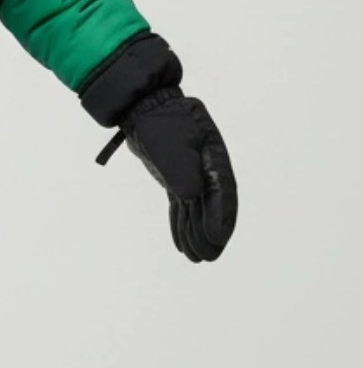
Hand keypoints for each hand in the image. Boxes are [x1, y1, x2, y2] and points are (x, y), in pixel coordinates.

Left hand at [82, 34, 237, 263]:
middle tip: (211, 257)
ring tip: (197, 258)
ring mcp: (190, 173)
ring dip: (196, 233)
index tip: (218, 239)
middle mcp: (206, 167)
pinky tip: (181, 244)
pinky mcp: (174, 178)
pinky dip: (181, 224)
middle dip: (211, 232)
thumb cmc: (160, 124)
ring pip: (195, 210)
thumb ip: (182, 170)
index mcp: (213, 156)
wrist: (144, 108)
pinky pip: (181, 206)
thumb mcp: (173, 146)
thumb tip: (191, 197)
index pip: (223, 192)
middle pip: (212, 205)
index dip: (222, 217)